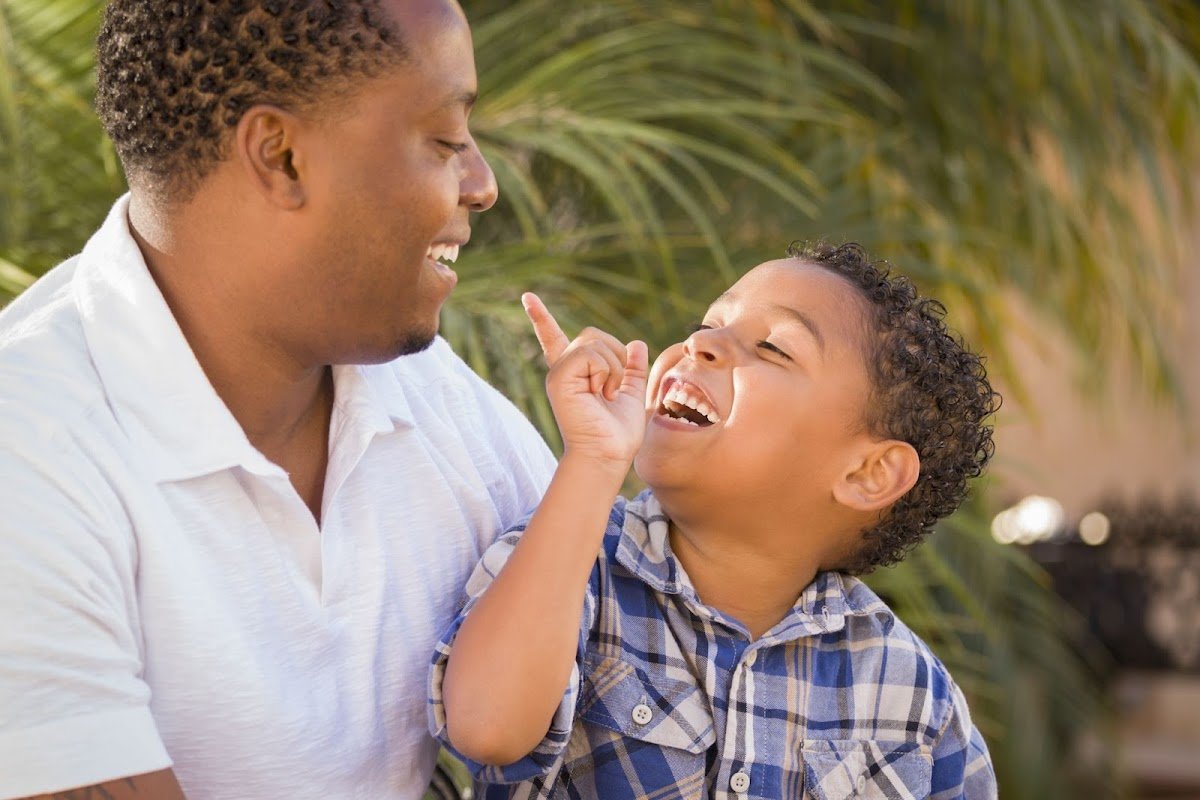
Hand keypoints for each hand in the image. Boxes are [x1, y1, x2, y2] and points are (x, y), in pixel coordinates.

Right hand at [522, 293, 648, 467]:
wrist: (608, 454)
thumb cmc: (618, 433)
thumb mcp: (634, 394)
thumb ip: (634, 368)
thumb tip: (637, 343)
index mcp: (576, 372)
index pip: (555, 338)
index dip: (541, 318)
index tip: (527, 297)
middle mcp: (563, 369)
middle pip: (593, 334)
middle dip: (616, 357)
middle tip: (614, 390)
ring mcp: (559, 373)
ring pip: (594, 342)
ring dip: (613, 368)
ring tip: (607, 395)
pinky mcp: (559, 377)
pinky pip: (590, 354)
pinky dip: (605, 372)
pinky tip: (599, 393)